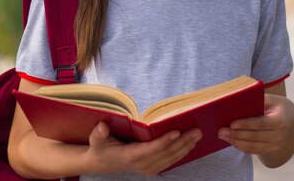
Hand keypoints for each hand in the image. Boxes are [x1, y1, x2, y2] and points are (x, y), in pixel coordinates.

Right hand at [85, 122, 202, 175]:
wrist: (102, 163)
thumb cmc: (101, 147)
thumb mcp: (96, 140)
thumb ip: (98, 134)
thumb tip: (102, 126)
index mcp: (130, 156)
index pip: (151, 150)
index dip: (164, 142)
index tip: (176, 132)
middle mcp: (142, 164)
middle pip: (166, 154)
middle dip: (182, 142)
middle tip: (196, 131)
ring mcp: (149, 168)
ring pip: (171, 158)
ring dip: (186, 147)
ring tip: (197, 135)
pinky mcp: (153, 168)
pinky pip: (170, 161)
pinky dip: (182, 153)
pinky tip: (191, 144)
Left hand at [217, 94, 293, 164]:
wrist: (291, 121)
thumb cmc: (277, 106)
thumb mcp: (272, 99)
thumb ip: (258, 99)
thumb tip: (238, 99)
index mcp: (280, 121)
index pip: (261, 124)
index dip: (246, 124)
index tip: (232, 124)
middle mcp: (279, 136)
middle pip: (254, 136)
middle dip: (236, 134)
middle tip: (220, 130)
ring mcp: (275, 145)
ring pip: (252, 146)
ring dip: (235, 141)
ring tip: (221, 135)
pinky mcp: (269, 150)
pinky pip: (252, 150)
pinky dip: (240, 146)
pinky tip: (230, 140)